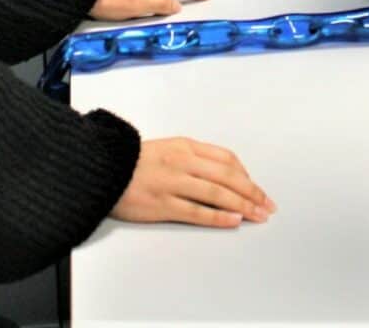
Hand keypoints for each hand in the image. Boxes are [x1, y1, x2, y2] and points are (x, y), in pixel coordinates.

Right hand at [110, 138, 274, 227]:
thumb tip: (224, 173)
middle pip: (227, 177)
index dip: (246, 175)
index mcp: (185, 146)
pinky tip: (233, 221)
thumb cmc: (133, 161)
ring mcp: (173, 183)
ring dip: (242, 206)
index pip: (226, 159)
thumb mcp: (167, 148)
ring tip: (258, 216)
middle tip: (267, 205)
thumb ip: (193, 157)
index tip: (257, 189)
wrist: (100, 169)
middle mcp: (182, 162)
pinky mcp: (162, 205)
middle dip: (251, 192)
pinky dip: (218, 217)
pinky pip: (197, 212)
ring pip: (217, 194)